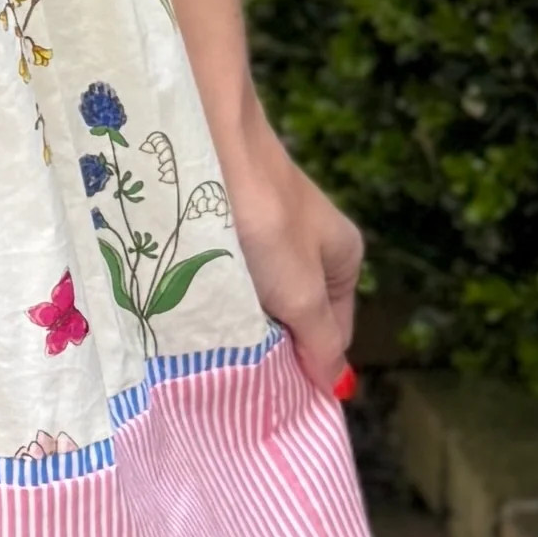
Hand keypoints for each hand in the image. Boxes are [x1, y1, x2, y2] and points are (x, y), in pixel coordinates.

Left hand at [220, 101, 364, 393]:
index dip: (311, 362)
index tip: (278, 392)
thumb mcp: (301, 293)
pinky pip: (226, 272)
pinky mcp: (225, 220)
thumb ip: (320, 340)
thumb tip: (338, 385)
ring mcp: (266, 229)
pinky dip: (215, 289)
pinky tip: (195, 302)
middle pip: (295, 313)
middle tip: (241, 369)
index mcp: (342, 255)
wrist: (206, 144)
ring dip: (238, 316)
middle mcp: (309, 242)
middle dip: (272, 340)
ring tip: (213, 337)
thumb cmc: (264, 221)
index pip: (335, 331)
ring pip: (257, 294)